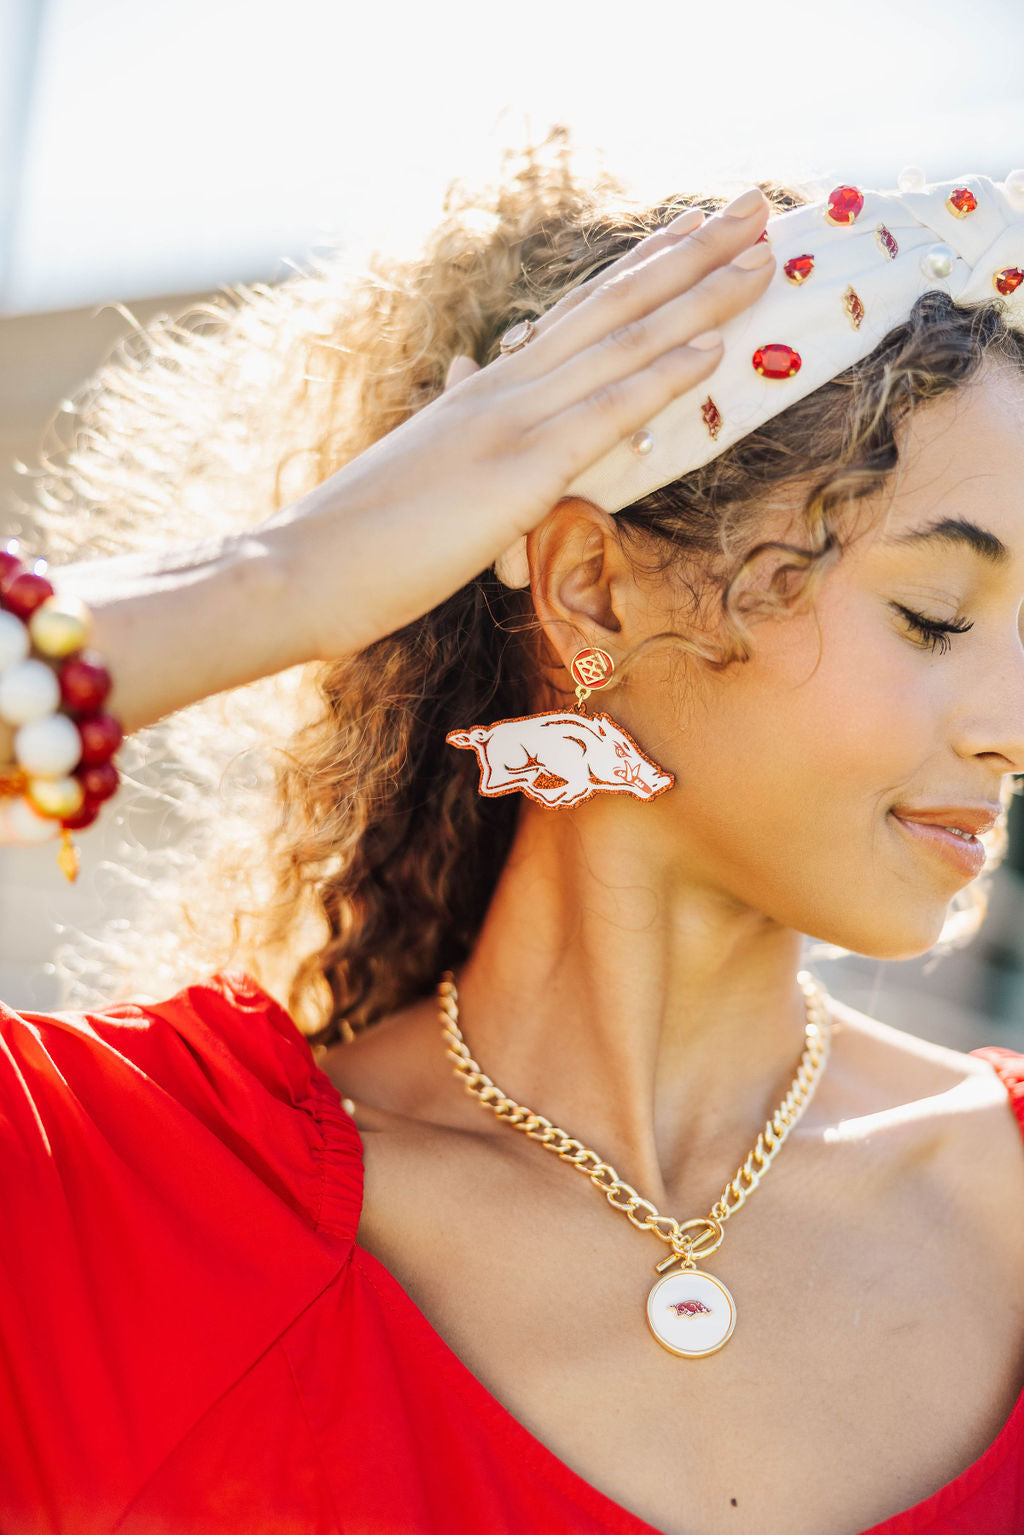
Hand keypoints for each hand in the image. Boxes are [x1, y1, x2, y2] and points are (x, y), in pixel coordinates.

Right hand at [277, 188, 774, 658]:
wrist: (297, 569)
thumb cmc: (356, 538)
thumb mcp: (420, 469)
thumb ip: (457, 420)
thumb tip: (474, 373)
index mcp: (485, 393)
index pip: (578, 318)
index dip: (642, 272)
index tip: (692, 232)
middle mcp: (505, 391)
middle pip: (613, 309)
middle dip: (691, 256)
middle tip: (753, 208)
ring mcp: (511, 425)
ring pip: (621, 348)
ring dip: (698, 299)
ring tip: (761, 254)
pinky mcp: (516, 475)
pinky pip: (601, 419)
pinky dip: (658, 381)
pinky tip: (710, 350)